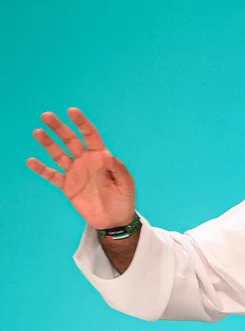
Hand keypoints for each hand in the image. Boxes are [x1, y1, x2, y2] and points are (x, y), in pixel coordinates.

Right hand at [26, 108, 136, 229]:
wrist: (114, 219)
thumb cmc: (124, 198)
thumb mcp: (126, 183)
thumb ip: (118, 169)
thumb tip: (107, 155)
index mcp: (101, 156)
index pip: (90, 135)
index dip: (81, 123)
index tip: (71, 111)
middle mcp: (86, 161)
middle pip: (70, 140)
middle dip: (59, 128)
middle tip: (47, 115)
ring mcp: (75, 172)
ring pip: (59, 154)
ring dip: (48, 144)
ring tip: (37, 132)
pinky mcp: (67, 186)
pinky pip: (52, 176)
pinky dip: (42, 169)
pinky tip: (31, 161)